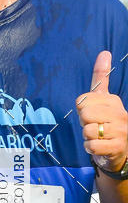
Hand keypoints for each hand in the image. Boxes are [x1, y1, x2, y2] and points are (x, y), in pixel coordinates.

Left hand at [77, 51, 127, 170]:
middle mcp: (120, 113)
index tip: (92, 115)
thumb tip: (104, 52)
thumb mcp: (103, 99)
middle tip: (94, 127)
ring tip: (98, 137)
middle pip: (84, 115)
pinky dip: (90, 148)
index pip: (81, 101)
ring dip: (87, 137)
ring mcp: (121, 131)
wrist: (120, 149)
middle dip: (84, 124)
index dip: (81, 111)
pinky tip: (98, 147)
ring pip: (87, 131)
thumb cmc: (106, 122)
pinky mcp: (117, 147)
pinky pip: (92, 146)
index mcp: (113, 100)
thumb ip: (101, 77)